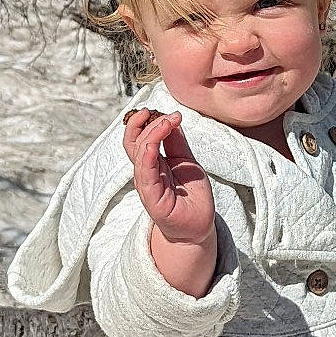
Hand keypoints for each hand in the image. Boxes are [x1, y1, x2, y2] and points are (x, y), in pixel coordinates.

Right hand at [124, 108, 215, 246]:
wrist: (199, 225)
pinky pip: (144, 175)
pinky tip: (152, 145)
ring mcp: (147, 185)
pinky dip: (146, 157)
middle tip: (169, 116)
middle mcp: (146, 173)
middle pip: (136, 142)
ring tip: (167, 123)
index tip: (166, 112)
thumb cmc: (192, 195)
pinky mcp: (152, 199)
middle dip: (149, 124)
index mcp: (152, 163)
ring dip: (151, 134)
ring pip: (138, 154)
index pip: (138, 137)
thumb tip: (171, 118)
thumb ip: (176, 142)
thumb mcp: (187, 161)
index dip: (145, 121)